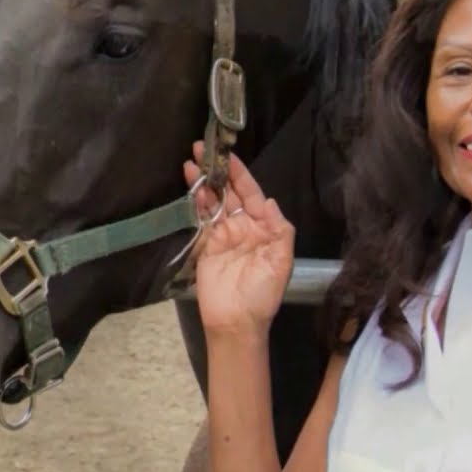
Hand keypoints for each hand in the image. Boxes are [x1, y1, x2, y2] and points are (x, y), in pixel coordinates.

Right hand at [182, 141, 294, 336]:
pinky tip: (190, 186)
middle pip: (229, 192)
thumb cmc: (263, 295)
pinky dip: (195, 201)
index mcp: (264, 228)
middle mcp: (243, 226)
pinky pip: (201, 218)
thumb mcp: (281, 264)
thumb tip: (270, 202)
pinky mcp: (206, 244)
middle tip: (202, 148)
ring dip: (203, 181)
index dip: (240, 174)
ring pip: (213, 201)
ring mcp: (223, 234)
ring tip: (191, 161)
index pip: (252, 194)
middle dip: (217, 171)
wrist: (237, 322)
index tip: (229, 155)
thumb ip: (280, 232)